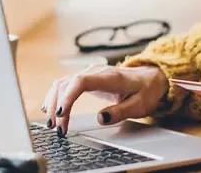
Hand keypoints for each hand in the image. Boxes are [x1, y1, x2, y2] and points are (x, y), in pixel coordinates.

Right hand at [41, 64, 168, 136]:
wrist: (151, 78)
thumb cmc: (146, 90)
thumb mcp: (139, 105)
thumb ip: (120, 111)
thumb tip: (100, 118)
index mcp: (109, 77)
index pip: (81, 81)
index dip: (68, 96)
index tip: (61, 114)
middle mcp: (96, 72)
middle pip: (67, 83)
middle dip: (57, 105)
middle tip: (57, 128)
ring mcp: (90, 74)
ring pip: (63, 83)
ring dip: (53, 102)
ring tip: (53, 124)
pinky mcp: (87, 79)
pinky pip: (66, 85)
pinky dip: (56, 96)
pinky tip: (49, 108)